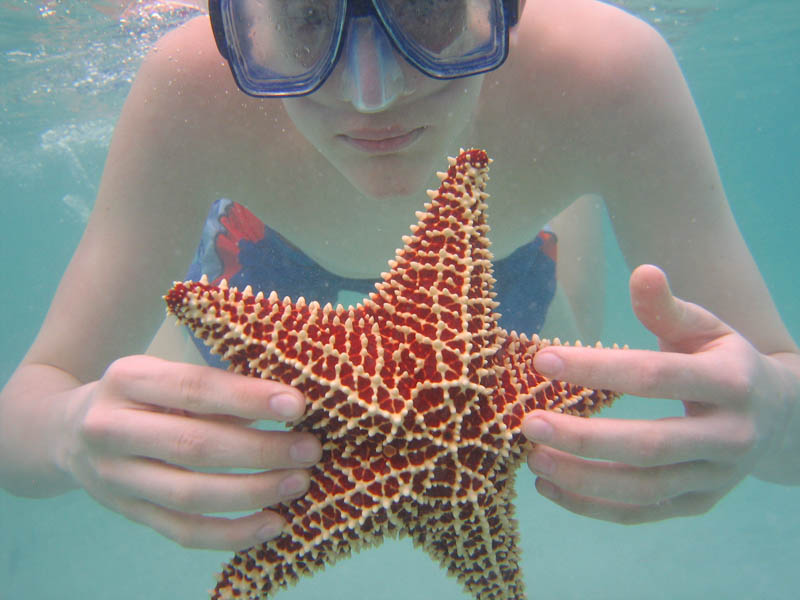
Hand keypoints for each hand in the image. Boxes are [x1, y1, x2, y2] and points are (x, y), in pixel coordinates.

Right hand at [64, 355, 320, 549]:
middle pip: (195, 446)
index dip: (249, 398)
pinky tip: (272, 524)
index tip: (298, 405)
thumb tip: (289, 405)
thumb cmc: (142, 395)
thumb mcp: (166, 374)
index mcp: (127, 378)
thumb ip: (217, 388)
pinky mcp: (127, 513)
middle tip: (309, 450)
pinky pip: (182, 531)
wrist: (66, 431)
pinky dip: (232, 533)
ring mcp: (115, 477)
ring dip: (253, 493)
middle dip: (261, 450)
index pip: (195, 388)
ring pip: (191, 495)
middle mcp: (111, 428)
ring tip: (298, 484)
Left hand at [522, 264, 793, 522]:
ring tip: (531, 459)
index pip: (655, 377)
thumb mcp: (707, 328)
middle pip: (651, 445)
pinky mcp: (698, 505)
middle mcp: (729, 437)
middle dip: (584, 438)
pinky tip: (550, 488)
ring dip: (582, 479)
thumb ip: (669, 308)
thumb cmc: (725, 362)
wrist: (781, 420)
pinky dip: (592, 507)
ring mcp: (716, 478)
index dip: (597, 368)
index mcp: (731, 382)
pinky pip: (642, 513)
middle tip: (528, 424)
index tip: (543, 360)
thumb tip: (642, 271)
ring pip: (644, 489)